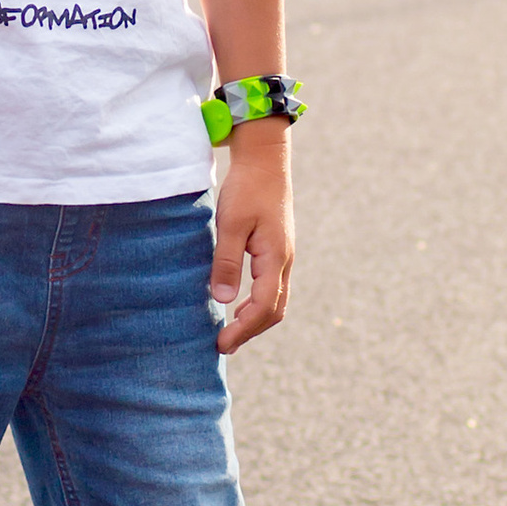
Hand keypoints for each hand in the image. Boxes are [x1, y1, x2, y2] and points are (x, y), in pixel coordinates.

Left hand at [208, 129, 294, 355]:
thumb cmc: (246, 189)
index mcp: (275, 258)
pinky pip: (272, 286)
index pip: (263, 307)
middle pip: (275, 310)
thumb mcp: (231, 224)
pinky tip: (239, 304)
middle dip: (251, 330)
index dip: (243, 329)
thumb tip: (223, 300)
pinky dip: (257, 303)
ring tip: (230, 331)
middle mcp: (284, 261)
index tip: (222, 344)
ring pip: (275, 299)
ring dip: (255, 319)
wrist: (265, 160)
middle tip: (224, 345)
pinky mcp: (277, 249)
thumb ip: (227, 262)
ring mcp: (283, 256)